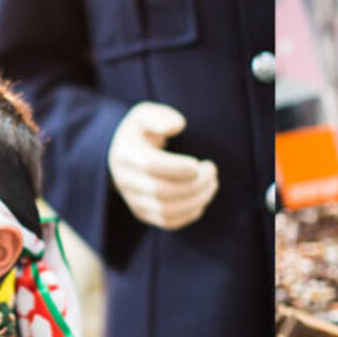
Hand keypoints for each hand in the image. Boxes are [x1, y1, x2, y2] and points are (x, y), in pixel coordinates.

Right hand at [107, 102, 217, 229]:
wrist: (124, 155)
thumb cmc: (142, 132)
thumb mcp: (145, 114)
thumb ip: (160, 117)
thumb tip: (177, 125)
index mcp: (126, 154)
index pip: (150, 166)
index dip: (177, 168)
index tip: (198, 163)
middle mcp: (125, 181)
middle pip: (161, 191)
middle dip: (193, 184)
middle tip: (212, 170)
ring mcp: (133, 200)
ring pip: (167, 210)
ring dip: (196, 199)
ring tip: (213, 183)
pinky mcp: (143, 213)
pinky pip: (168, 222)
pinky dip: (189, 214)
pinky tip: (202, 199)